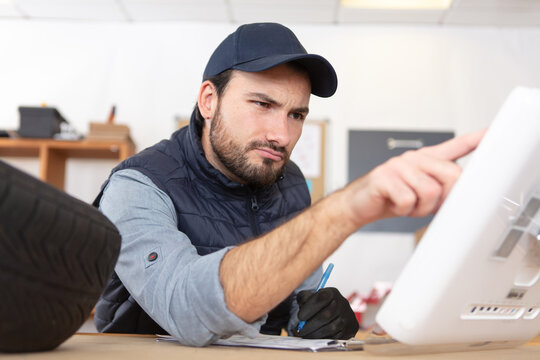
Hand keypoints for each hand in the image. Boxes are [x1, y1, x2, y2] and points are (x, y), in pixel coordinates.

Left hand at [294, 287, 358, 338]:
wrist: (337, 312)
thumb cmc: (320, 304)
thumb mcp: (311, 297)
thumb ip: (304, 298)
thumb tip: (302, 304)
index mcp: (332, 292)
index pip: (321, 298)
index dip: (309, 308)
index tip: (300, 317)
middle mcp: (342, 303)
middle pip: (326, 315)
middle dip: (310, 325)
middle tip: (299, 331)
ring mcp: (348, 316)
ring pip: (331, 328)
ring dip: (315, 334)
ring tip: (305, 336)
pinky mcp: (351, 328)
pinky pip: (337, 336)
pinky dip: (324, 338)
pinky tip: (315, 338)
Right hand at [344, 129, 485, 226]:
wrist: (359, 205)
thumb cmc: (391, 198)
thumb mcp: (422, 195)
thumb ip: (442, 190)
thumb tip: (461, 196)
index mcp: (425, 160)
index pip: (455, 146)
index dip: (476, 139)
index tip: (492, 132)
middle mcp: (414, 158)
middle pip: (451, 175)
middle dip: (444, 198)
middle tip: (427, 205)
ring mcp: (399, 166)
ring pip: (430, 191)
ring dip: (420, 208)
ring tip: (406, 205)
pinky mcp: (385, 177)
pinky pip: (408, 200)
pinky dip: (404, 210)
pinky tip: (395, 205)